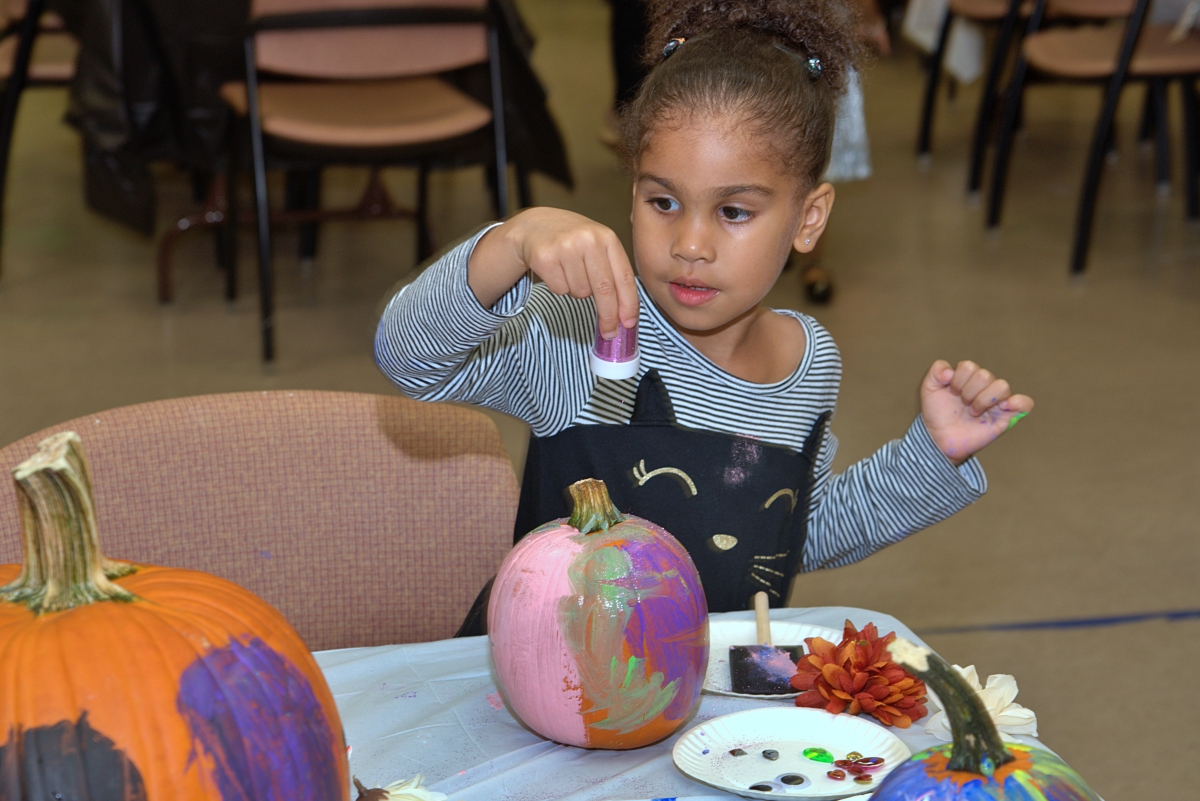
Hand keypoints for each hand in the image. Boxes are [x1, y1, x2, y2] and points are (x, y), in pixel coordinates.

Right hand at [468, 208, 638, 338]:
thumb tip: (624, 313)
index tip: (629, 323)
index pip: (624, 277)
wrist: (535, 226)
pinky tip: (557, 270)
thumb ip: (612, 272)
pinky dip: (560, 287)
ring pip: (580, 293)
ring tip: (571, 272)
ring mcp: (565, 247)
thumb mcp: (597, 246)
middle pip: (604, 290)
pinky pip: (560, 290)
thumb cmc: (572, 241)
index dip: (628, 304)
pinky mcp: (545, 258)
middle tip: (609, 332)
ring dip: (577, 291)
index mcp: (607, 237)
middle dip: (608, 315)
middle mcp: (588, 240)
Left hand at [920, 360, 1033, 465]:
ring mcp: (997, 401)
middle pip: (984, 375)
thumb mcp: (928, 388)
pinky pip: (1025, 404)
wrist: (940, 438)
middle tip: (963, 405)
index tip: (951, 392)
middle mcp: (985, 386)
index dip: (957, 380)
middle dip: (968, 392)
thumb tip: (950, 372)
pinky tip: (1003, 407)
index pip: (969, 366)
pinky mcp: (1007, 417)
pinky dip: (1018, 402)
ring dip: (983, 400)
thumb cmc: (937, 413)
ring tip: (973, 412)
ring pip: (1001, 386)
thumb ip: (936, 371)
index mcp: (969, 377)